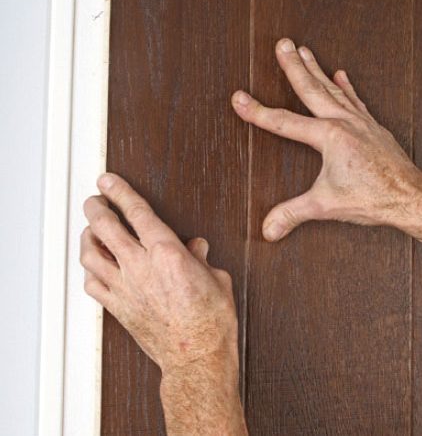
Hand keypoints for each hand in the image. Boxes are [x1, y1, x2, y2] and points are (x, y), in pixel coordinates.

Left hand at [81, 174, 245, 434]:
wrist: (197, 357)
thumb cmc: (210, 321)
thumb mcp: (216, 278)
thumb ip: (201, 258)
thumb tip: (197, 247)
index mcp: (166, 253)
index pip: (136, 213)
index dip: (120, 192)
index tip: (109, 181)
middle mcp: (140, 267)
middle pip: (105, 227)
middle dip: (96, 208)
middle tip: (95, 199)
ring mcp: (125, 288)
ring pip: (91, 254)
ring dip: (88, 237)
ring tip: (91, 229)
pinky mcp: (118, 308)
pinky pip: (92, 284)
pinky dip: (90, 270)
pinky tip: (94, 266)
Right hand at [232, 38, 421, 240]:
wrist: (411, 196)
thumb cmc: (373, 197)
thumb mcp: (325, 206)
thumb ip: (292, 214)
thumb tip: (267, 230)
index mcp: (329, 137)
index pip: (284, 122)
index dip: (257, 112)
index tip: (239, 98)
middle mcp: (344, 122)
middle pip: (311, 89)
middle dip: (293, 66)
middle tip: (282, 43)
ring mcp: (360, 121)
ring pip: (332, 89)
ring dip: (316, 68)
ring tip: (304, 50)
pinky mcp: (372, 126)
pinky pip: (355, 99)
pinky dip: (346, 86)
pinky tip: (341, 74)